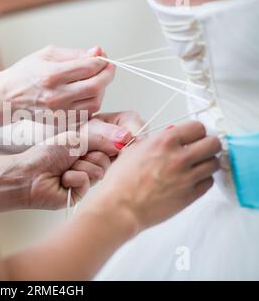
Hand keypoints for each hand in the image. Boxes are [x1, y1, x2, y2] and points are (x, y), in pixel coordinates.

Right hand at [0, 45, 113, 115]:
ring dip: (101, 90)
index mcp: (52, 75)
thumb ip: (74, 54)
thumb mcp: (47, 55)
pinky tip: (86, 94)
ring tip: (95, 81)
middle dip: (107, 75)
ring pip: (95, 102)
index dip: (102, 61)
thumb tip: (97, 53)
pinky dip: (91, 103)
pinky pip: (86, 114)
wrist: (7, 97)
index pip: (89, 68)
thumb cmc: (25, 73)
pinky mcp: (61, 121)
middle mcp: (56, 95)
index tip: (104, 58)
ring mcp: (59, 111)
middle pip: (96, 86)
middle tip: (107, 69)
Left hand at [0, 110, 142, 210]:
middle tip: (78, 153)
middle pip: (113, 156)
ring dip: (81, 166)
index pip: (119, 136)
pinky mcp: (84, 191)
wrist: (28, 175)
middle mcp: (93, 157)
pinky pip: (89, 182)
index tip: (130, 136)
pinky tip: (63, 179)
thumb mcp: (76, 138)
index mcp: (92, 141)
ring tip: (66, 167)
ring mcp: (89, 174)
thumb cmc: (46, 154)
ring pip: (101, 170)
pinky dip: (74, 178)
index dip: (126, 136)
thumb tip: (125, 137)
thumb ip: (103, 137)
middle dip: (94, 153)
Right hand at [83, 121, 221, 232]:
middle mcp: (179, 157)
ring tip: (196, 166)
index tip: (194, 136)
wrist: (120, 207)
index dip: (196, 132)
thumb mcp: (133, 151)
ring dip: (206, 163)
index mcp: (164, 142)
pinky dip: (203, 180)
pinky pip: (209, 182)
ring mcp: (187, 177)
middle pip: (213, 143)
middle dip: (208, 145)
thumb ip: (155, 142)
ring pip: (214, 163)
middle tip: (200, 149)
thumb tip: (169, 139)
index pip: (198, 127)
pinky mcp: (190, 195)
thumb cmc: (120, 182)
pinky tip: (191, 180)